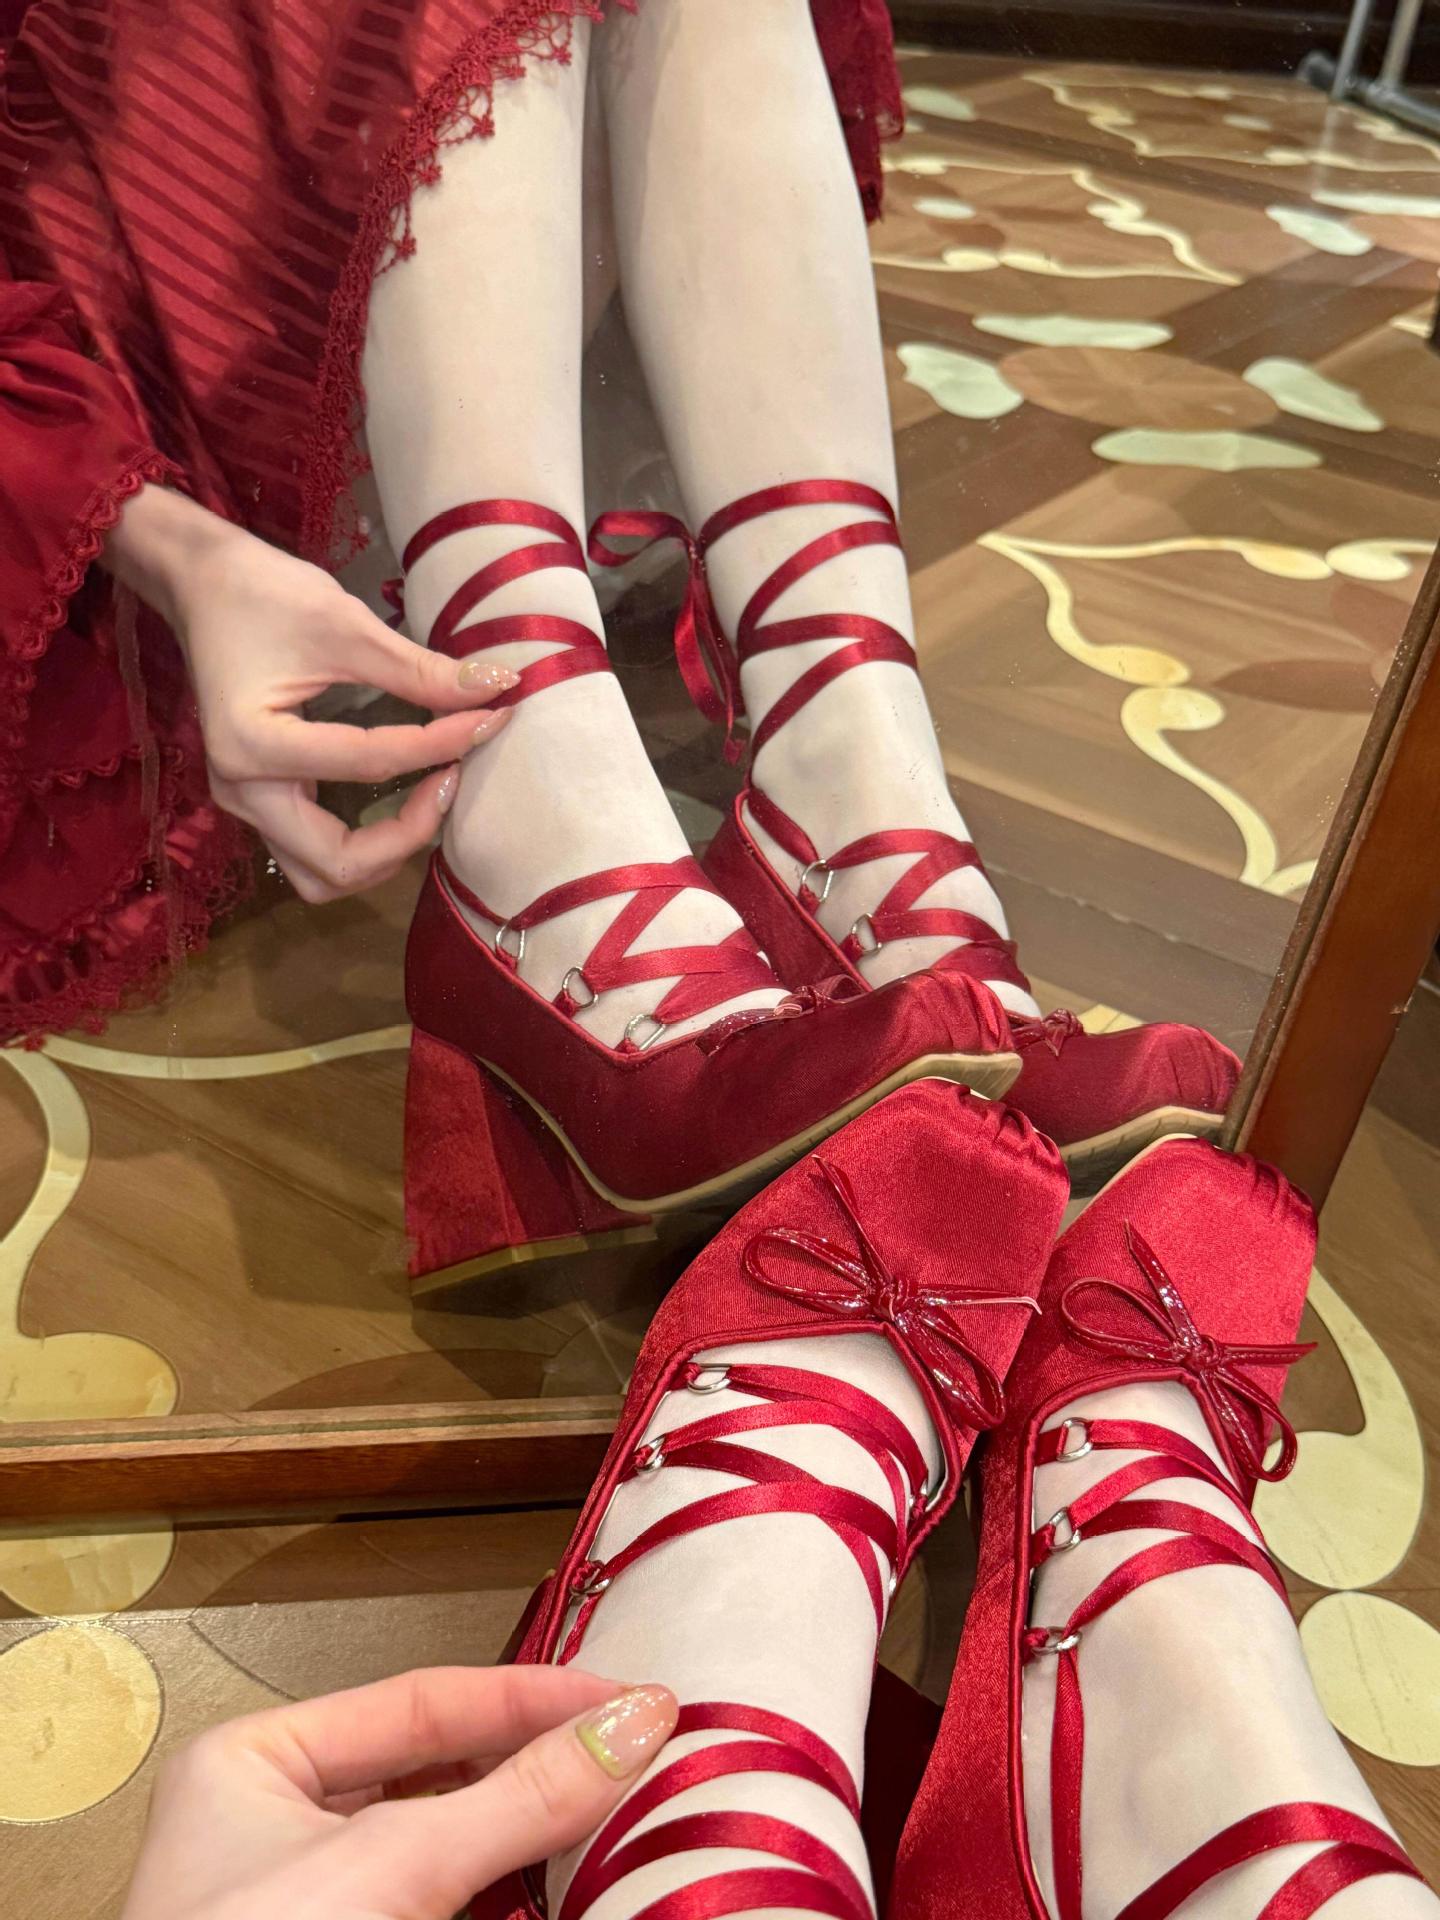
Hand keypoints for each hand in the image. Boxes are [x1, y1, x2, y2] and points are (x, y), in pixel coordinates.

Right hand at [105, 485, 514, 901]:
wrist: (202, 584)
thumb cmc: (262, 593)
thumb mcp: (345, 624)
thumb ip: (419, 670)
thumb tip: (497, 686)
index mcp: (251, 745)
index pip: (369, 765)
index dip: (442, 743)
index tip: (492, 716)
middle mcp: (241, 791)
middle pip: (337, 863)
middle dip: (408, 833)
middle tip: (453, 779)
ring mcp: (245, 803)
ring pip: (321, 875)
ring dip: (382, 854)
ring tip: (428, 799)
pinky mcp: (259, 800)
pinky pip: (314, 851)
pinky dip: (363, 841)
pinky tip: (400, 799)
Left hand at [120, 1666, 678, 1919]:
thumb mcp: (396, 1868)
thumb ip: (519, 1796)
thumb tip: (636, 1720)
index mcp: (257, 1762)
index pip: (422, 1700)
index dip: (533, 1696)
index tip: (632, 1699)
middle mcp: (281, 1823)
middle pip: (439, 1768)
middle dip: (538, 1762)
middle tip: (639, 1749)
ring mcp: (318, 1902)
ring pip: (450, 1840)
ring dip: (532, 1829)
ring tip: (622, 1803)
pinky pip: (449, 1902)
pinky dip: (509, 1890)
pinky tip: (570, 1875)